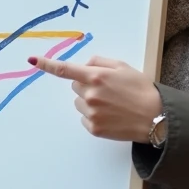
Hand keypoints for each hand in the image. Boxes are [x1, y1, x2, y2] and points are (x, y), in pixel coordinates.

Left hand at [28, 54, 161, 141]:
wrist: (156, 118)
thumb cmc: (141, 89)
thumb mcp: (123, 67)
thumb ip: (99, 62)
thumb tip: (83, 65)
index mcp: (96, 77)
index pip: (65, 69)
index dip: (47, 64)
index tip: (32, 60)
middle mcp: (90, 95)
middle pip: (75, 86)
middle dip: (86, 85)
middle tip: (107, 89)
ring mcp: (91, 113)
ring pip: (79, 102)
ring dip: (90, 101)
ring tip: (112, 103)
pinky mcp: (94, 128)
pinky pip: (84, 117)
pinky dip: (94, 115)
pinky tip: (111, 115)